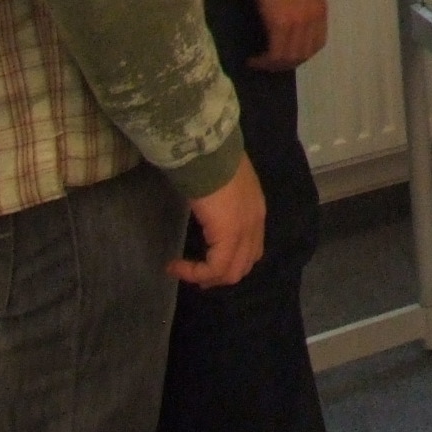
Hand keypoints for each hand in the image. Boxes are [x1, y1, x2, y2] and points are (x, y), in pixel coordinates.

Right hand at [172, 156, 265, 287]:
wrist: (210, 154)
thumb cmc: (211, 163)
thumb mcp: (223, 186)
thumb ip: (224, 202)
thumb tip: (209, 210)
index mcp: (256, 211)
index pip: (251, 249)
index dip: (231, 261)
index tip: (205, 263)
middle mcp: (255, 224)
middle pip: (243, 265)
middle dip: (219, 276)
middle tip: (196, 276)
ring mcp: (245, 231)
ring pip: (231, 272)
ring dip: (207, 277)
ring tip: (184, 272)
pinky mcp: (230, 237)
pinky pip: (215, 268)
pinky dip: (195, 273)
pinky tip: (175, 266)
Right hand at [250, 0, 329, 70]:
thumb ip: (303, 14)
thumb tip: (291, 34)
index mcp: (321, 11)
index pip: (317, 43)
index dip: (303, 55)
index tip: (288, 59)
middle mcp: (313, 20)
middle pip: (303, 54)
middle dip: (287, 64)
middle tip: (270, 66)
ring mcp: (298, 23)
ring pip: (288, 56)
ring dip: (274, 65)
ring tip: (260, 64)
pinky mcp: (280, 24)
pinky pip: (275, 51)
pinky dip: (264, 60)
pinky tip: (254, 60)